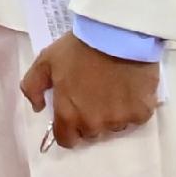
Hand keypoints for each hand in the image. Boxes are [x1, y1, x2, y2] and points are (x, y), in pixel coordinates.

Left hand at [22, 34, 161, 149]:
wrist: (117, 36)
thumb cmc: (78, 49)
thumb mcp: (44, 62)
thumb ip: (33, 87)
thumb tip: (38, 107)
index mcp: (69, 114)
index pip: (66, 140)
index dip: (67, 131)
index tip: (71, 119)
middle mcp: (95, 123)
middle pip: (91, 132)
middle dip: (89, 120)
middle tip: (92, 97)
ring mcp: (120, 119)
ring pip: (114, 126)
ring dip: (111, 115)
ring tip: (112, 91)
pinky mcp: (142, 112)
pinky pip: (136, 118)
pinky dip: (132, 108)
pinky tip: (129, 90)